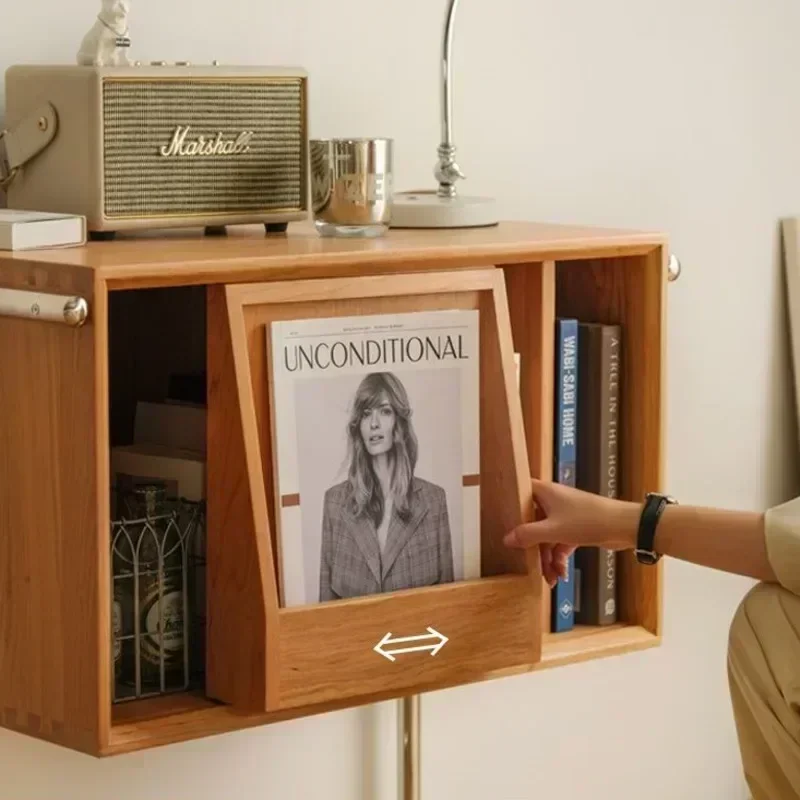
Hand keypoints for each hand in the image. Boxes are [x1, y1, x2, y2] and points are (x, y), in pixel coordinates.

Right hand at [503, 478, 640, 586]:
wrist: (623, 527)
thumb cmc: (589, 520)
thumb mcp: (553, 530)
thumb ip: (528, 535)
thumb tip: (507, 539)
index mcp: (545, 493)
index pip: (521, 492)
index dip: (511, 503)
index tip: (501, 518)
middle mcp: (554, 501)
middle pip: (533, 522)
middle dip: (534, 547)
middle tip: (531, 565)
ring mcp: (566, 515)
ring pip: (548, 536)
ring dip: (548, 558)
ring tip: (551, 578)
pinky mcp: (577, 527)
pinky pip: (561, 543)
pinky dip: (560, 558)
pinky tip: (561, 574)